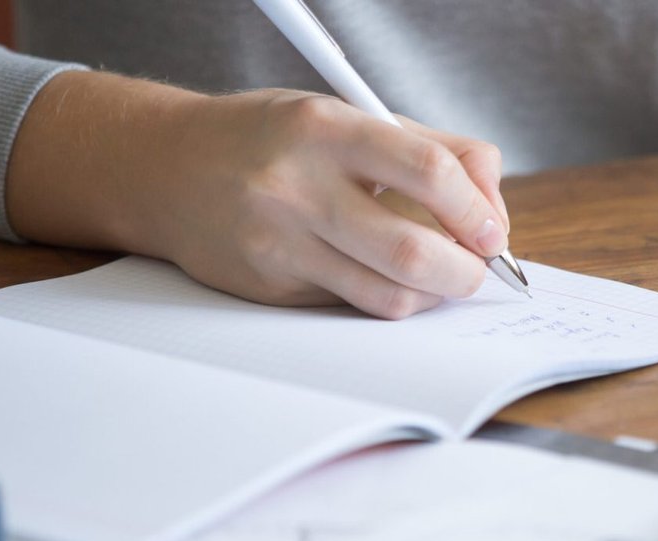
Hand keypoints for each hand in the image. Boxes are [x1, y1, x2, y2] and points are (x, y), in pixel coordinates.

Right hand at [7, 72, 509, 318]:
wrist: (165, 167)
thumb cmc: (273, 138)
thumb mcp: (344, 115)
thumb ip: (428, 148)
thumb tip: (491, 206)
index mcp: (326, 129)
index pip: (430, 173)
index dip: (478, 211)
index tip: (491, 231)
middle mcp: (297, 188)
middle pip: (413, 251)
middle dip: (465, 271)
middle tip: (477, 270)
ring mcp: (279, 245)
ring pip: (386, 296)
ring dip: (430, 294)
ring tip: (437, 276)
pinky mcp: (270, 288)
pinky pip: (349, 307)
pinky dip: (382, 297)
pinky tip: (379, 275)